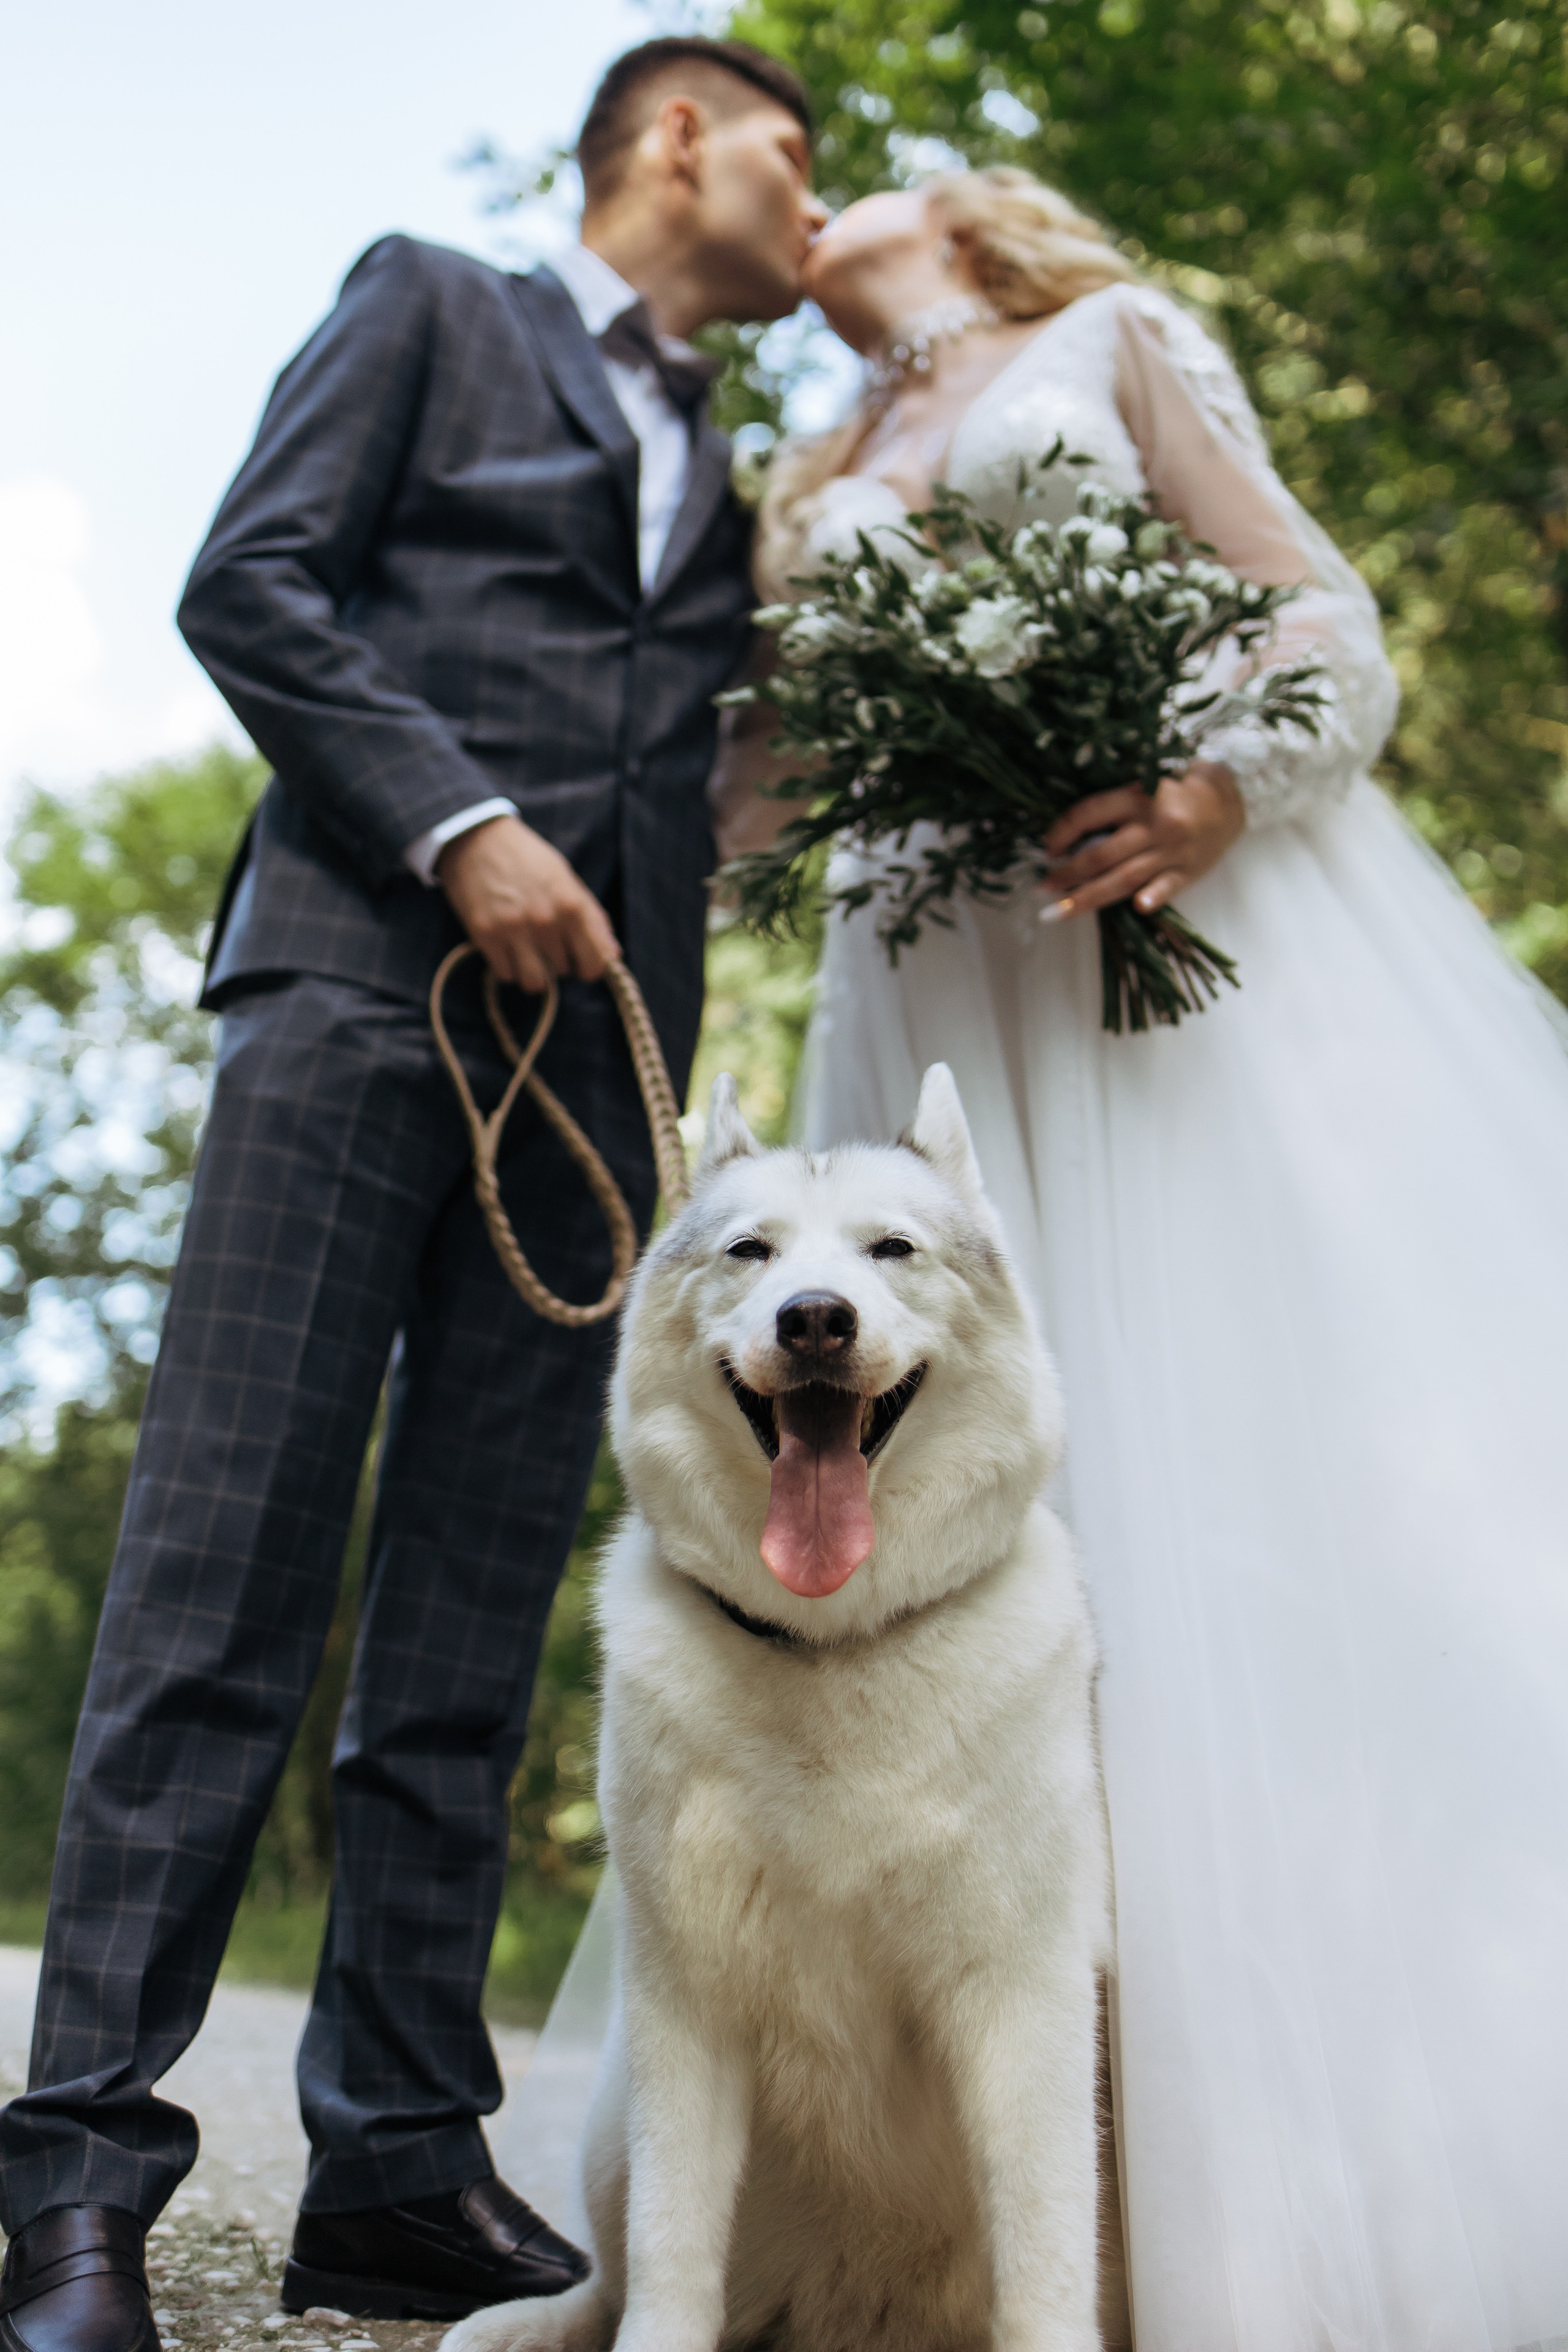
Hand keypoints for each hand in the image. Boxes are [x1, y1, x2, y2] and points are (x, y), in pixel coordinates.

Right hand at [438, 813, 617, 991]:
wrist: (477, 839)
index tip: (581, 962)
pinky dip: (508, 966)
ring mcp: (514, 930)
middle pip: (563, 972)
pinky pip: (506, 974)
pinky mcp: (485, 936)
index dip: (590, 968)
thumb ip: (592, 917)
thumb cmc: (528, 859)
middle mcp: (546, 921)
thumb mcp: (567, 879)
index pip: (595, 963)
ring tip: (528, 952)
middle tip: (545, 940)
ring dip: (534, 972)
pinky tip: (506, 946)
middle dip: (558, 961)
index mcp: (572, 905)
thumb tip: (613, 954)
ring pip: (535, 983)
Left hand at [1039, 761, 1244, 921]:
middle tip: (1040, 891)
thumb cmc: (1175, 792)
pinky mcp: (1189, 870)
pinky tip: (1137, 908)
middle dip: (1066, 875)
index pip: (1090, 815)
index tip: (1046, 849)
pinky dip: (1153, 896)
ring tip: (1058, 911)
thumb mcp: (1144, 785)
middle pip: (1101, 855)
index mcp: (1138, 797)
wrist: (1229, 798)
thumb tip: (1067, 832)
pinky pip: (1169, 885)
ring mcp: (1173, 850)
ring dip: (1088, 897)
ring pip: (1125, 877)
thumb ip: (1113, 805)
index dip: (1062, 832)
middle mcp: (1154, 825)